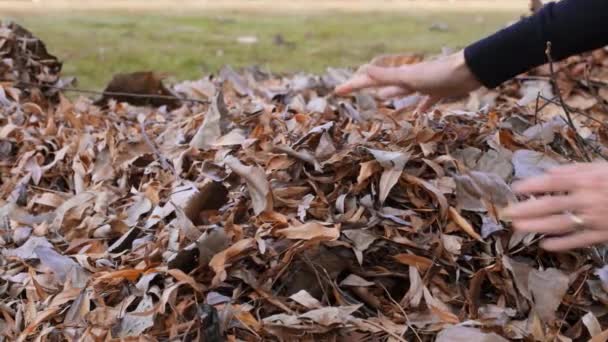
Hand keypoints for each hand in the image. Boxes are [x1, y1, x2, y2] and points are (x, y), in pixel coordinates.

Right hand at [335, 50, 481, 111]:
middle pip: (384, 85)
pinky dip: (420, 108)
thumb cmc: (439, 74)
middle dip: (370, 89)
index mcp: (399, 76)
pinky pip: (425, 101)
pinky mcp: (438, 91)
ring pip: (403, 92)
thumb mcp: (409, 78)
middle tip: (356, 92)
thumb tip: (363, 71)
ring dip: (393, 96)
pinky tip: (419, 115)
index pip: (370, 81)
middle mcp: (408, 79)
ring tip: (382, 101)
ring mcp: (423, 85)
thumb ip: (387, 76)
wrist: (470, 72)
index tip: (337, 91)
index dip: (353, 86)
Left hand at [505, 163, 607, 250]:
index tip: (515, 188)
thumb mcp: (600, 168)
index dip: (533, 185)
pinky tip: (545, 245)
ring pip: (562, 224)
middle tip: (507, 213)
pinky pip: (580, 240)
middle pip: (552, 204)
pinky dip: (563, 243)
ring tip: (518, 227)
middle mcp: (588, 199)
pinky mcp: (603, 234)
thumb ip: (575, 170)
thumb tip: (549, 172)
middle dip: (527, 208)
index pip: (554, 182)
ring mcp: (595, 218)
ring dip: (538, 226)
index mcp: (587, 180)